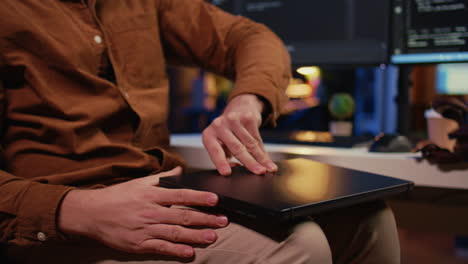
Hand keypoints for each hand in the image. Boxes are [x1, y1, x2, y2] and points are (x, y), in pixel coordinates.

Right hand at [58, 167, 227, 257]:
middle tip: (222, 221)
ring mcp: (145, 229)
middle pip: (183, 216)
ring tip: (212, 237)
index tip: (215, 199)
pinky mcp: (139, 244)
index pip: (181, 195)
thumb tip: (180, 171)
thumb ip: (162, 178)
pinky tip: (189, 253)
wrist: (91, 213)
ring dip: (195, 236)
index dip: (199, 197)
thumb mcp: (139, 182)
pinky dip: (176, 251)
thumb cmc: (117, 197)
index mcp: (152, 195)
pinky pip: (161, 248)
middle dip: (205, 219)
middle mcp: (151, 212)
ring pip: (175, 233)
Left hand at [202, 94, 276, 174]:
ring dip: (260, 158)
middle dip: (250, 162)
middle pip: (237, 147)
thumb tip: (235, 167)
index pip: (215, 151)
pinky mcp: (247, 118)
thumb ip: (225, 158)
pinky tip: (267, 161)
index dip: (221, 162)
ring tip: (267, 169)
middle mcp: (219, 125)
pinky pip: (257, 138)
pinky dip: (263, 151)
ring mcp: (233, 120)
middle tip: (259, 172)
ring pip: (250, 144)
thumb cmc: (227, 134)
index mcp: (209, 135)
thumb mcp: (221, 146)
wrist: (238, 109)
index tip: (227, 173)